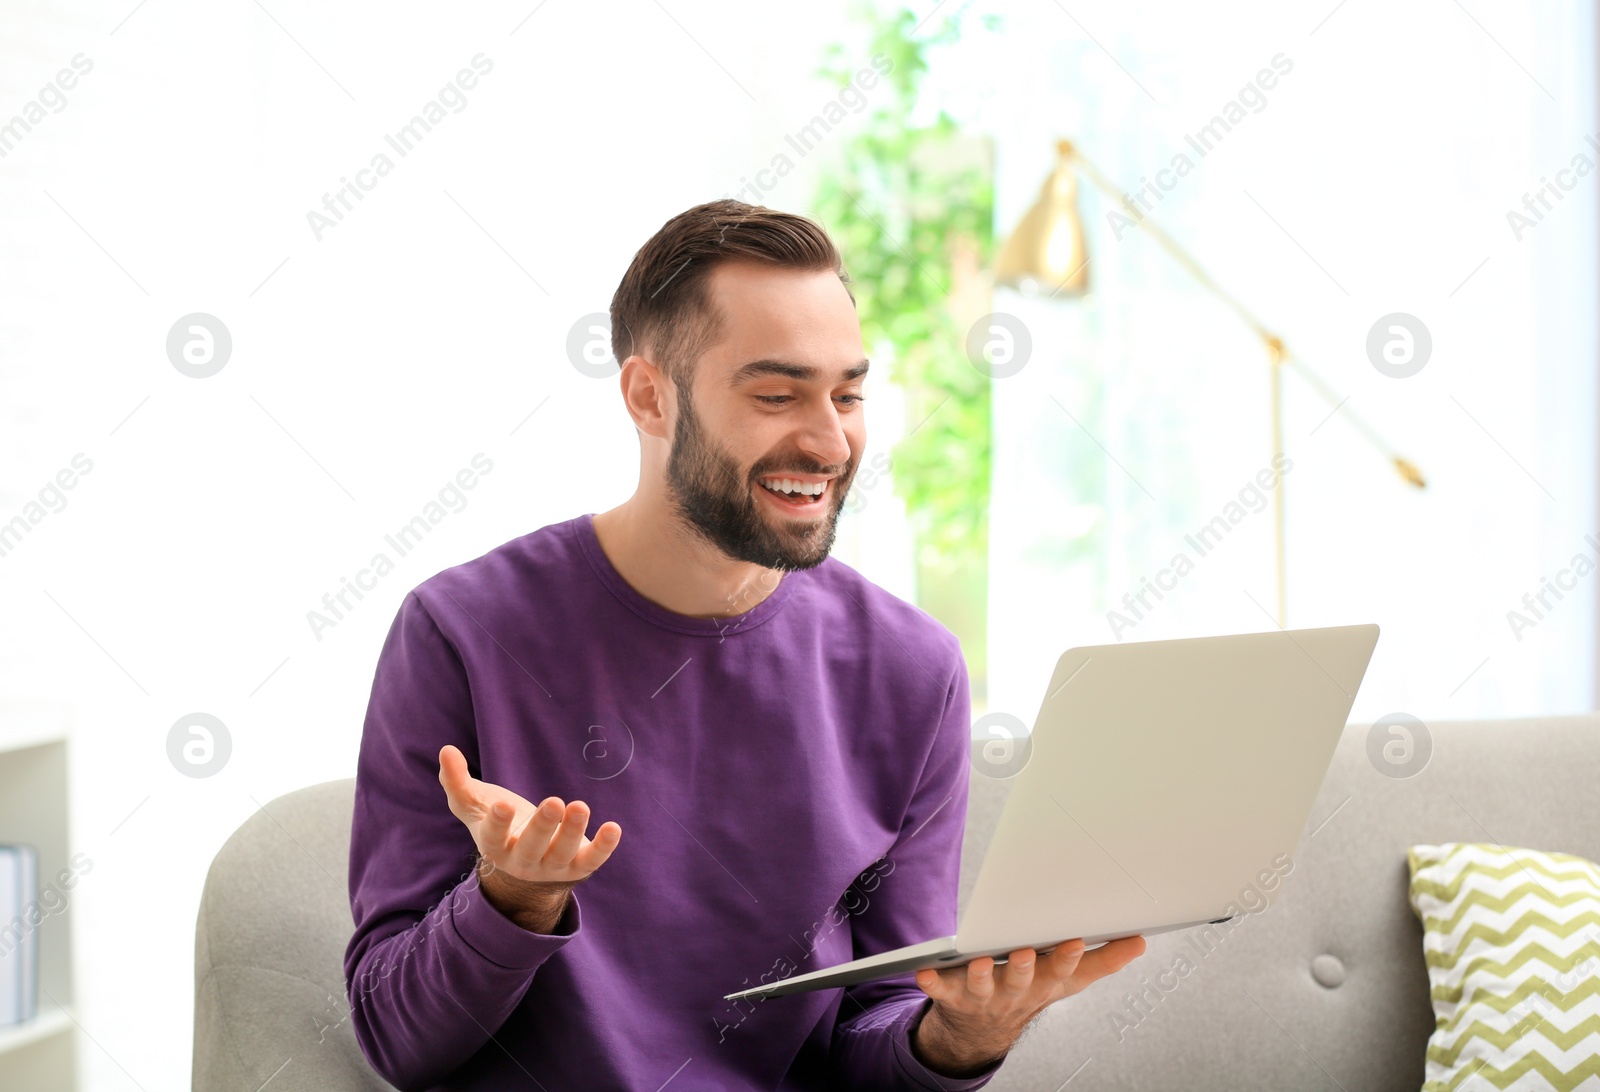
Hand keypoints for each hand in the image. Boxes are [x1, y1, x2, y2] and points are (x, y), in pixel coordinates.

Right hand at [437, 744, 621, 930]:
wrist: (525, 864)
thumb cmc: (499, 826)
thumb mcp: (475, 806)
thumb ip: (457, 781)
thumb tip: (445, 750)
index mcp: (495, 847)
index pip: (493, 839)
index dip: (497, 824)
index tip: (502, 805)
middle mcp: (522, 862)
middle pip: (531, 848)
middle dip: (542, 827)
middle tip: (553, 802)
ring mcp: (551, 867)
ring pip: (562, 853)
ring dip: (573, 831)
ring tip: (580, 806)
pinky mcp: (577, 866)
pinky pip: (592, 860)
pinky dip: (603, 847)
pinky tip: (613, 827)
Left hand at [911, 935, 1146, 1075]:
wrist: (981, 1029)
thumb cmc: (1030, 989)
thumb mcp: (1069, 979)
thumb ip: (1103, 960)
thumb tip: (1139, 941)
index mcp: (1044, 983)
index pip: (1060, 972)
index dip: (1066, 958)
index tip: (1073, 940)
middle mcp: (1015, 992)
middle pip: (1021, 980)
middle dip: (1023, 967)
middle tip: (1024, 951)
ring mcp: (983, 996)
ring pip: (984, 986)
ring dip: (982, 976)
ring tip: (980, 962)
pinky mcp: (952, 994)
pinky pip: (940, 989)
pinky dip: (932, 982)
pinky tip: (924, 971)